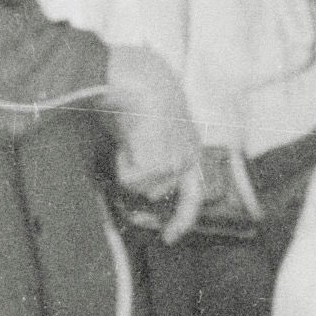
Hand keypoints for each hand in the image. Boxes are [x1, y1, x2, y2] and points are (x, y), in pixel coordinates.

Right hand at [102, 45, 202, 239]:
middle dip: (150, 191)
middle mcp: (190, 157)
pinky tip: (128, 139)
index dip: (183, 218)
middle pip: (164, 196)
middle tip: (141, 173)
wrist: (139, 78)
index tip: (169, 236)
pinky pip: (128, 180)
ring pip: (140, 188)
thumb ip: (149, 149)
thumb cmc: (139, 91)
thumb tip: (135, 178)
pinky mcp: (161, 165)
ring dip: (128, 166)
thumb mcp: (148, 126)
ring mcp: (177, 164)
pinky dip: (121, 162)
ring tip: (130, 135)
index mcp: (191, 146)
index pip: (194, 192)